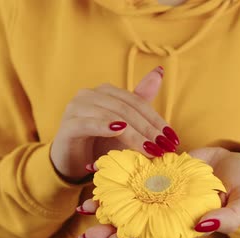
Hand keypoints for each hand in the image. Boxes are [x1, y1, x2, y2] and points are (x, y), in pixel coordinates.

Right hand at [50, 67, 179, 181]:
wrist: (70, 163)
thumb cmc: (98, 144)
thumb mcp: (124, 126)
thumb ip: (139, 101)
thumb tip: (160, 71)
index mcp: (105, 92)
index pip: (136, 102)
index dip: (156, 119)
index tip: (172, 138)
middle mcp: (89, 95)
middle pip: (126, 109)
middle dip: (149, 129)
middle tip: (164, 146)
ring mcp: (76, 108)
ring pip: (112, 116)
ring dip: (134, 134)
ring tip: (151, 148)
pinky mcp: (67, 125)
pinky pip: (88, 124)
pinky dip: (104, 126)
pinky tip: (119, 132)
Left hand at [75, 147, 239, 237]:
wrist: (239, 161)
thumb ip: (228, 218)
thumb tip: (204, 227)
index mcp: (182, 222)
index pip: (152, 236)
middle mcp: (167, 209)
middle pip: (133, 221)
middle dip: (109, 229)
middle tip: (84, 234)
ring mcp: (160, 190)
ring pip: (129, 199)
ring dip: (106, 203)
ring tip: (82, 207)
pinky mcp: (158, 170)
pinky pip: (135, 173)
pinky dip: (117, 174)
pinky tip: (96, 172)